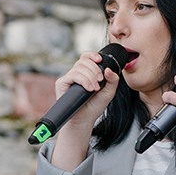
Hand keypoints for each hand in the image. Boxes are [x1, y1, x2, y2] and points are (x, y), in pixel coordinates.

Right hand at [48, 52, 120, 170]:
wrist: (84, 119)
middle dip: (95, 69)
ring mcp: (68, 78)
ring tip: (95, 89)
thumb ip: (113, 80)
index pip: (86, 56)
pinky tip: (89, 89)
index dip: (92, 55)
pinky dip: (83, 80)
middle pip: (84, 60)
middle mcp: (76, 73)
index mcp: (86, 72)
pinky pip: (73, 75)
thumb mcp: (109, 92)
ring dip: (90, 77)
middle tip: (100, 81)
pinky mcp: (62, 83)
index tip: (100, 60)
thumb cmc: (94, 106)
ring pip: (79, 67)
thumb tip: (108, 69)